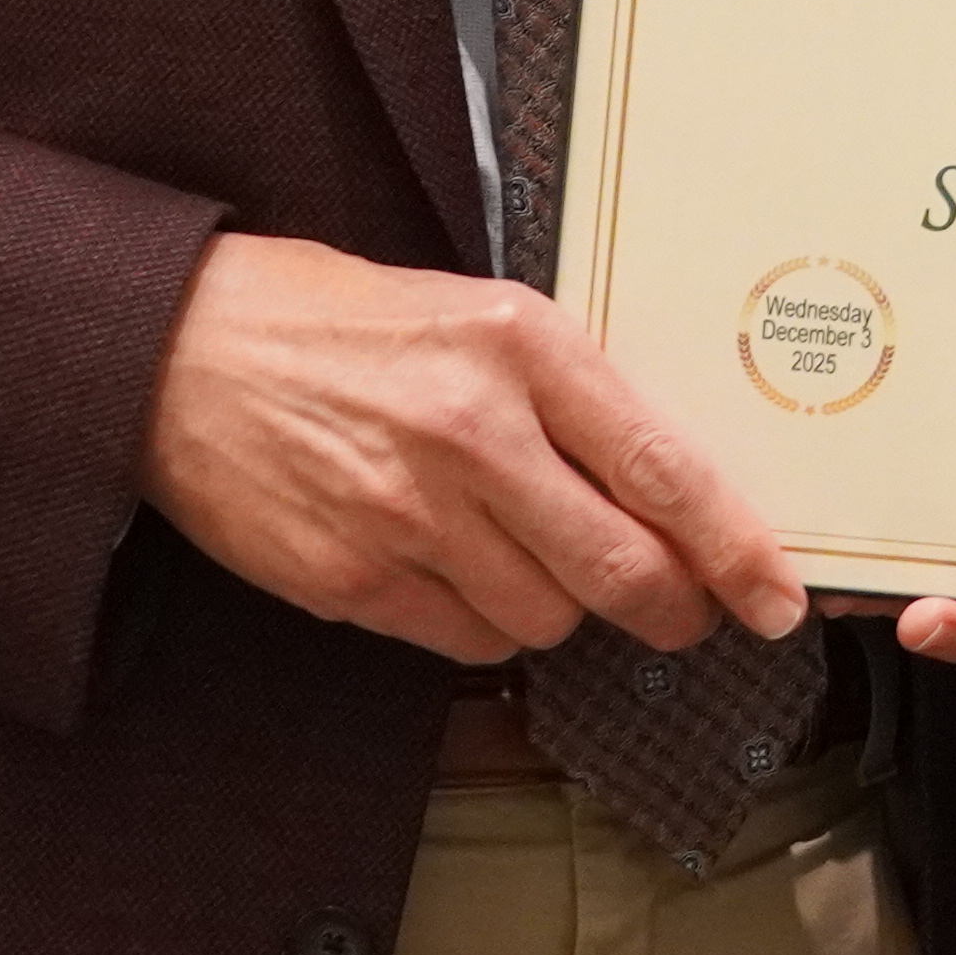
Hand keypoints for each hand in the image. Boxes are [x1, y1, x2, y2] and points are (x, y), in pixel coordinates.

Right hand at [140, 232, 801, 667]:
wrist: (178, 348)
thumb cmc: (337, 321)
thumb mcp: (472, 314)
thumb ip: (567, 392)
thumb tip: (664, 485)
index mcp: (520, 346)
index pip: (664, 467)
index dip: (736, 547)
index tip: (777, 594)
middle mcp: (473, 431)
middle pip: (621, 569)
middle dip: (671, 609)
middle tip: (682, 613)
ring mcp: (409, 513)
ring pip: (547, 619)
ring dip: (561, 609)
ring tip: (526, 558)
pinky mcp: (351, 577)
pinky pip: (464, 641)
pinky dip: (481, 625)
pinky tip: (455, 571)